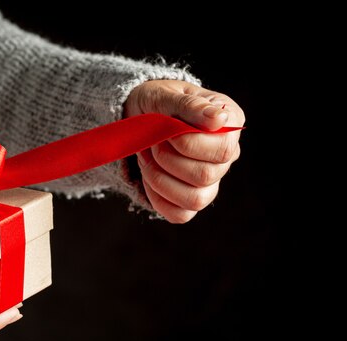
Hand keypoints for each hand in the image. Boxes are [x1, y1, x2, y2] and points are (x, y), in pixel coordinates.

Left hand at [123, 80, 244, 222]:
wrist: (140, 117)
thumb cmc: (158, 103)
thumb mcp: (167, 96)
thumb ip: (190, 106)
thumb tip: (219, 119)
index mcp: (230, 126)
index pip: (224, 150)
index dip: (187, 143)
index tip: (166, 128)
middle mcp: (226, 157)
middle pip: (206, 176)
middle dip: (168, 159)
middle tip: (153, 142)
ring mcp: (210, 181)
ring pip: (195, 199)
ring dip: (160, 179)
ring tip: (147, 158)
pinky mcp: (190, 199)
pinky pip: (179, 214)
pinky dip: (157, 198)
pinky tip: (148, 175)